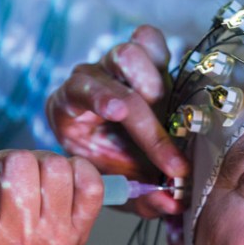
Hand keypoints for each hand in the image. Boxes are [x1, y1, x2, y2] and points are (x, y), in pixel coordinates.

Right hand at [0, 145, 102, 244]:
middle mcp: (19, 240)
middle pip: (20, 166)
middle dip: (3, 160)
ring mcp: (54, 238)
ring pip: (57, 169)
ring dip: (38, 163)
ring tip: (26, 179)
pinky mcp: (79, 236)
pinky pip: (91, 187)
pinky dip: (79, 171)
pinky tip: (58, 178)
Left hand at [46, 25, 186, 217]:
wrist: (123, 154)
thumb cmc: (115, 169)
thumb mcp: (122, 190)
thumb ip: (144, 198)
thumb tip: (173, 203)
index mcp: (70, 108)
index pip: (82, 92)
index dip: (102, 98)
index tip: (121, 112)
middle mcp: (90, 79)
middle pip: (113, 73)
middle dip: (146, 107)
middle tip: (170, 140)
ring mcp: (115, 66)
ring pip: (131, 52)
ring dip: (155, 80)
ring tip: (171, 112)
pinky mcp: (143, 58)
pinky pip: (150, 41)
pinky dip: (164, 58)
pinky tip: (173, 88)